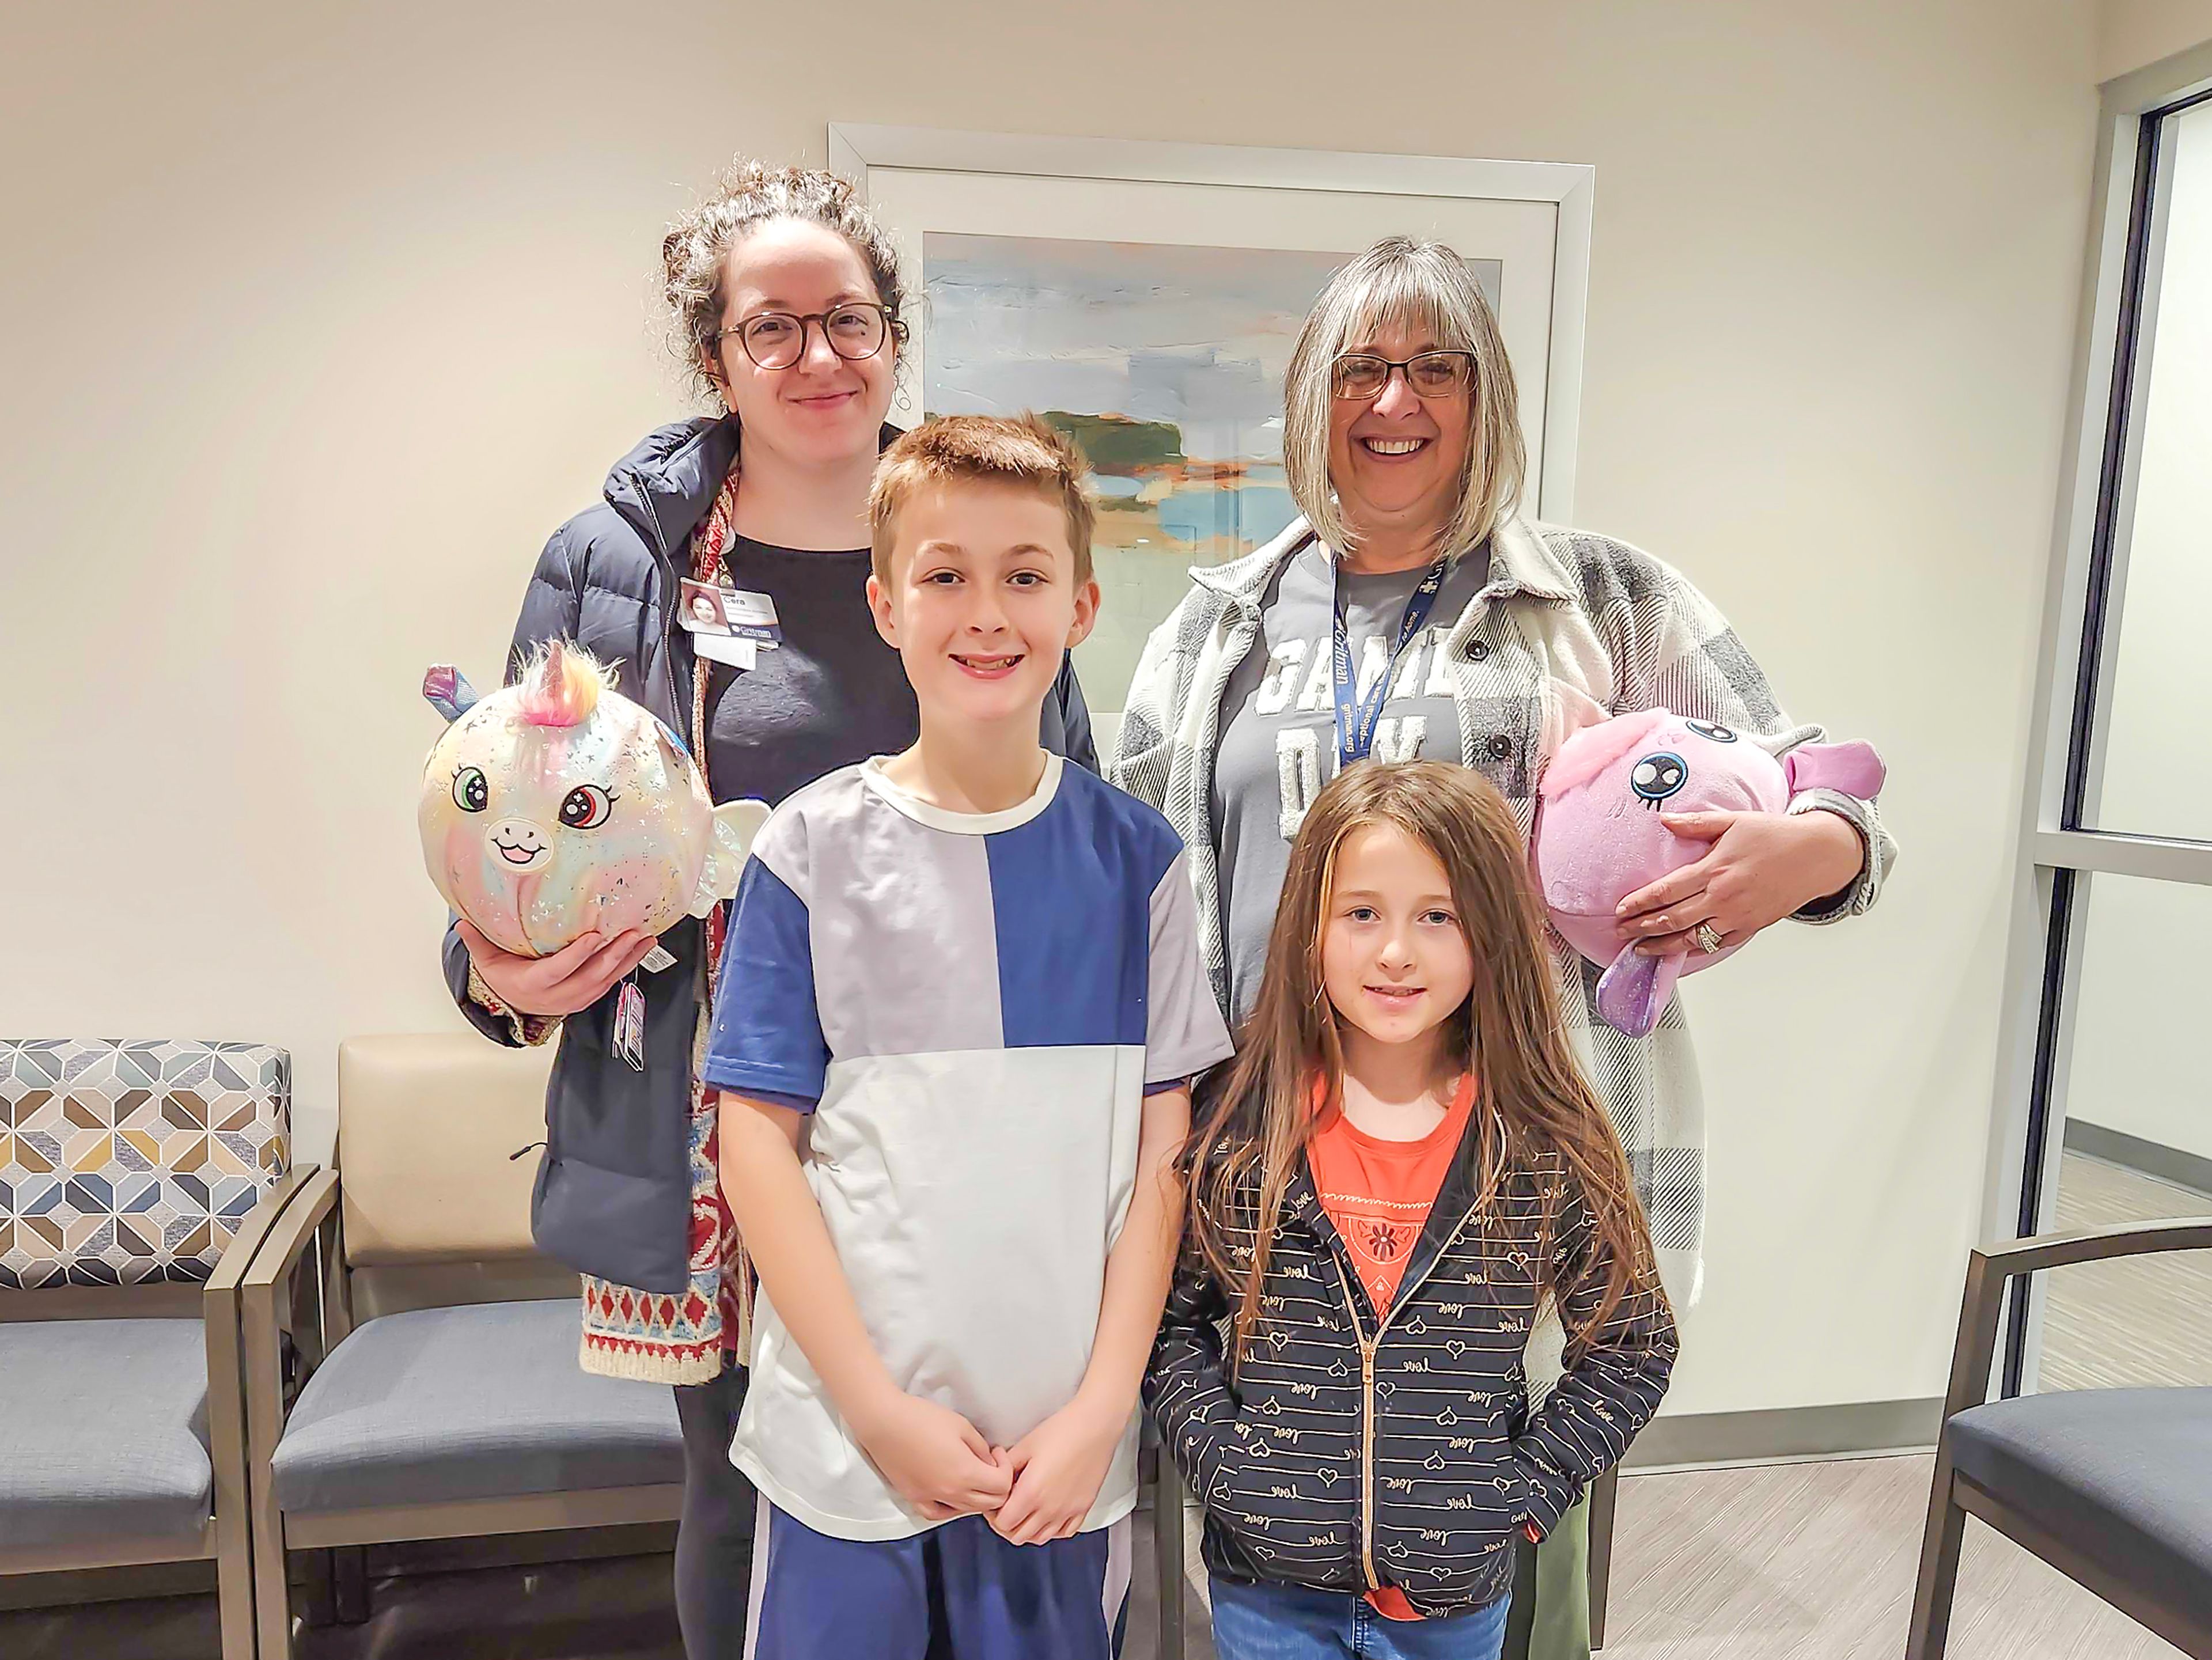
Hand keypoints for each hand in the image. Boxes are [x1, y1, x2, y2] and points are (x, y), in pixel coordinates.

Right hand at [457, 920, 657, 1017]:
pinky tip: (642, 947)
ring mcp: (577, 998)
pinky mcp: (589, 997)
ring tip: (646, 937)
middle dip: (614, 955)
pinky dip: (628, 965)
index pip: (559, 970)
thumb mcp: (488, 961)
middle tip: (632, 933)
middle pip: (590, 976)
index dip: (577, 955)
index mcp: (535, 985)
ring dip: (628, 959)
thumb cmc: (504, 977)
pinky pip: (612, 981)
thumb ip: (478, 941)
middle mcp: (559, 996)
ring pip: (607, 980)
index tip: (594, 937)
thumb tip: (462, 922)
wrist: (515, 1004)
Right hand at [850, 1389, 1013, 1521]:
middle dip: (998, 1486)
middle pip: (990, 1504)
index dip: (1007, 1469)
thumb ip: (981, 1449)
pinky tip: (952, 1495)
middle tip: (989, 1465)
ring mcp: (931, 1499)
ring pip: (967, 1511)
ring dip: (978, 1497)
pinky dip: (951, 1508)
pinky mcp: (915, 1499)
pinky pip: (939, 1514)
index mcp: (966, 1473)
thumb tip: (989, 1464)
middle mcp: (952, 1493)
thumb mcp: (962, 1426)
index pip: (1002, 1486)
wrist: (884, 1422)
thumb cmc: (924, 1418)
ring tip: (972, 1476)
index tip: (996, 1453)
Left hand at [989, 1392, 1127, 1545]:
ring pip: (1040, 1538)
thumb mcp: (1025, 1445)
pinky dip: (1051, 1529)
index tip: (995, 1503)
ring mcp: (1068, 1511)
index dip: (993, 1515)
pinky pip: (1064, 1532)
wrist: (1095, 1425)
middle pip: (1019, 1536)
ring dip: (1027, 1529)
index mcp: (1031, 1492)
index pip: (1003, 1523)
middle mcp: (1050, 1508)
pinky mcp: (1083, 1508)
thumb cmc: (1064, 1430)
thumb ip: (1006, 1467)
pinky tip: (1047, 1515)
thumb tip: (996, 1476)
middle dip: (1007, 1525)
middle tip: (1005, 1509)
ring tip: (1025, 1512)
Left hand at [1615, 810, 1863, 958]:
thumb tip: (1664, 820)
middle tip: (1622, 931)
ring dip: (1662, 945)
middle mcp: (1723, 897)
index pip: (1666, 891)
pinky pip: (1716, 944)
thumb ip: (1695, 823)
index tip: (1621, 910)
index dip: (1640, 903)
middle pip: (1673, 919)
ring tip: (1641, 948)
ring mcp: (1737, 916)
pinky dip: (1694, 950)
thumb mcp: (1733, 821)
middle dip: (1642, 928)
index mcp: (1715, 870)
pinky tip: (1678, 951)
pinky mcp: (1750, 927)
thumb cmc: (1776, 836)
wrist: (1816, 856)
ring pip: (1692, 938)